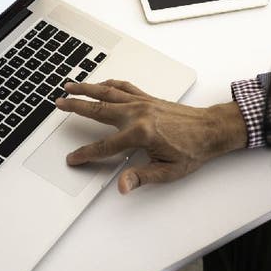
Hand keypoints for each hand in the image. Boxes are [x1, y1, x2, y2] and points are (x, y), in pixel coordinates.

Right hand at [55, 80, 246, 193]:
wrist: (212, 129)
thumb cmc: (193, 150)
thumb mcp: (168, 171)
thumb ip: (141, 177)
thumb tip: (123, 185)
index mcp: (140, 133)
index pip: (105, 146)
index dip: (86, 154)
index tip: (73, 158)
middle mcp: (138, 114)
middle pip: (99, 110)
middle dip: (76, 106)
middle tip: (59, 103)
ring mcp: (143, 103)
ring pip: (108, 93)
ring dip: (87, 88)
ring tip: (70, 85)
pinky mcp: (148, 98)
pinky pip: (124, 87)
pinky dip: (110, 84)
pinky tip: (101, 84)